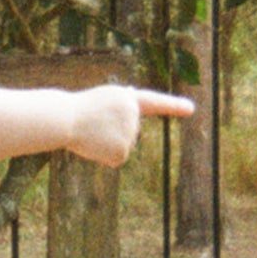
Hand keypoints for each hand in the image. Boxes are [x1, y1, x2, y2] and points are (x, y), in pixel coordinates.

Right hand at [69, 87, 197, 166]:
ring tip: (91, 132)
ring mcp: (130, 134)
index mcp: (128, 99)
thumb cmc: (78, 109)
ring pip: (122, 146)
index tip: (191, 109)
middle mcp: (134, 115)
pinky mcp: (122, 152)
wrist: (65, 120)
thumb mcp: (102, 99)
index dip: (173, 105)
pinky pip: (115, 158)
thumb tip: (131, 100)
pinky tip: (93, 146)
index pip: (154, 102)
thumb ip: (121, 103)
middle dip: (111, 132)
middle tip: (93, 124)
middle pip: (128, 131)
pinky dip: (103, 156)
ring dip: (105, 144)